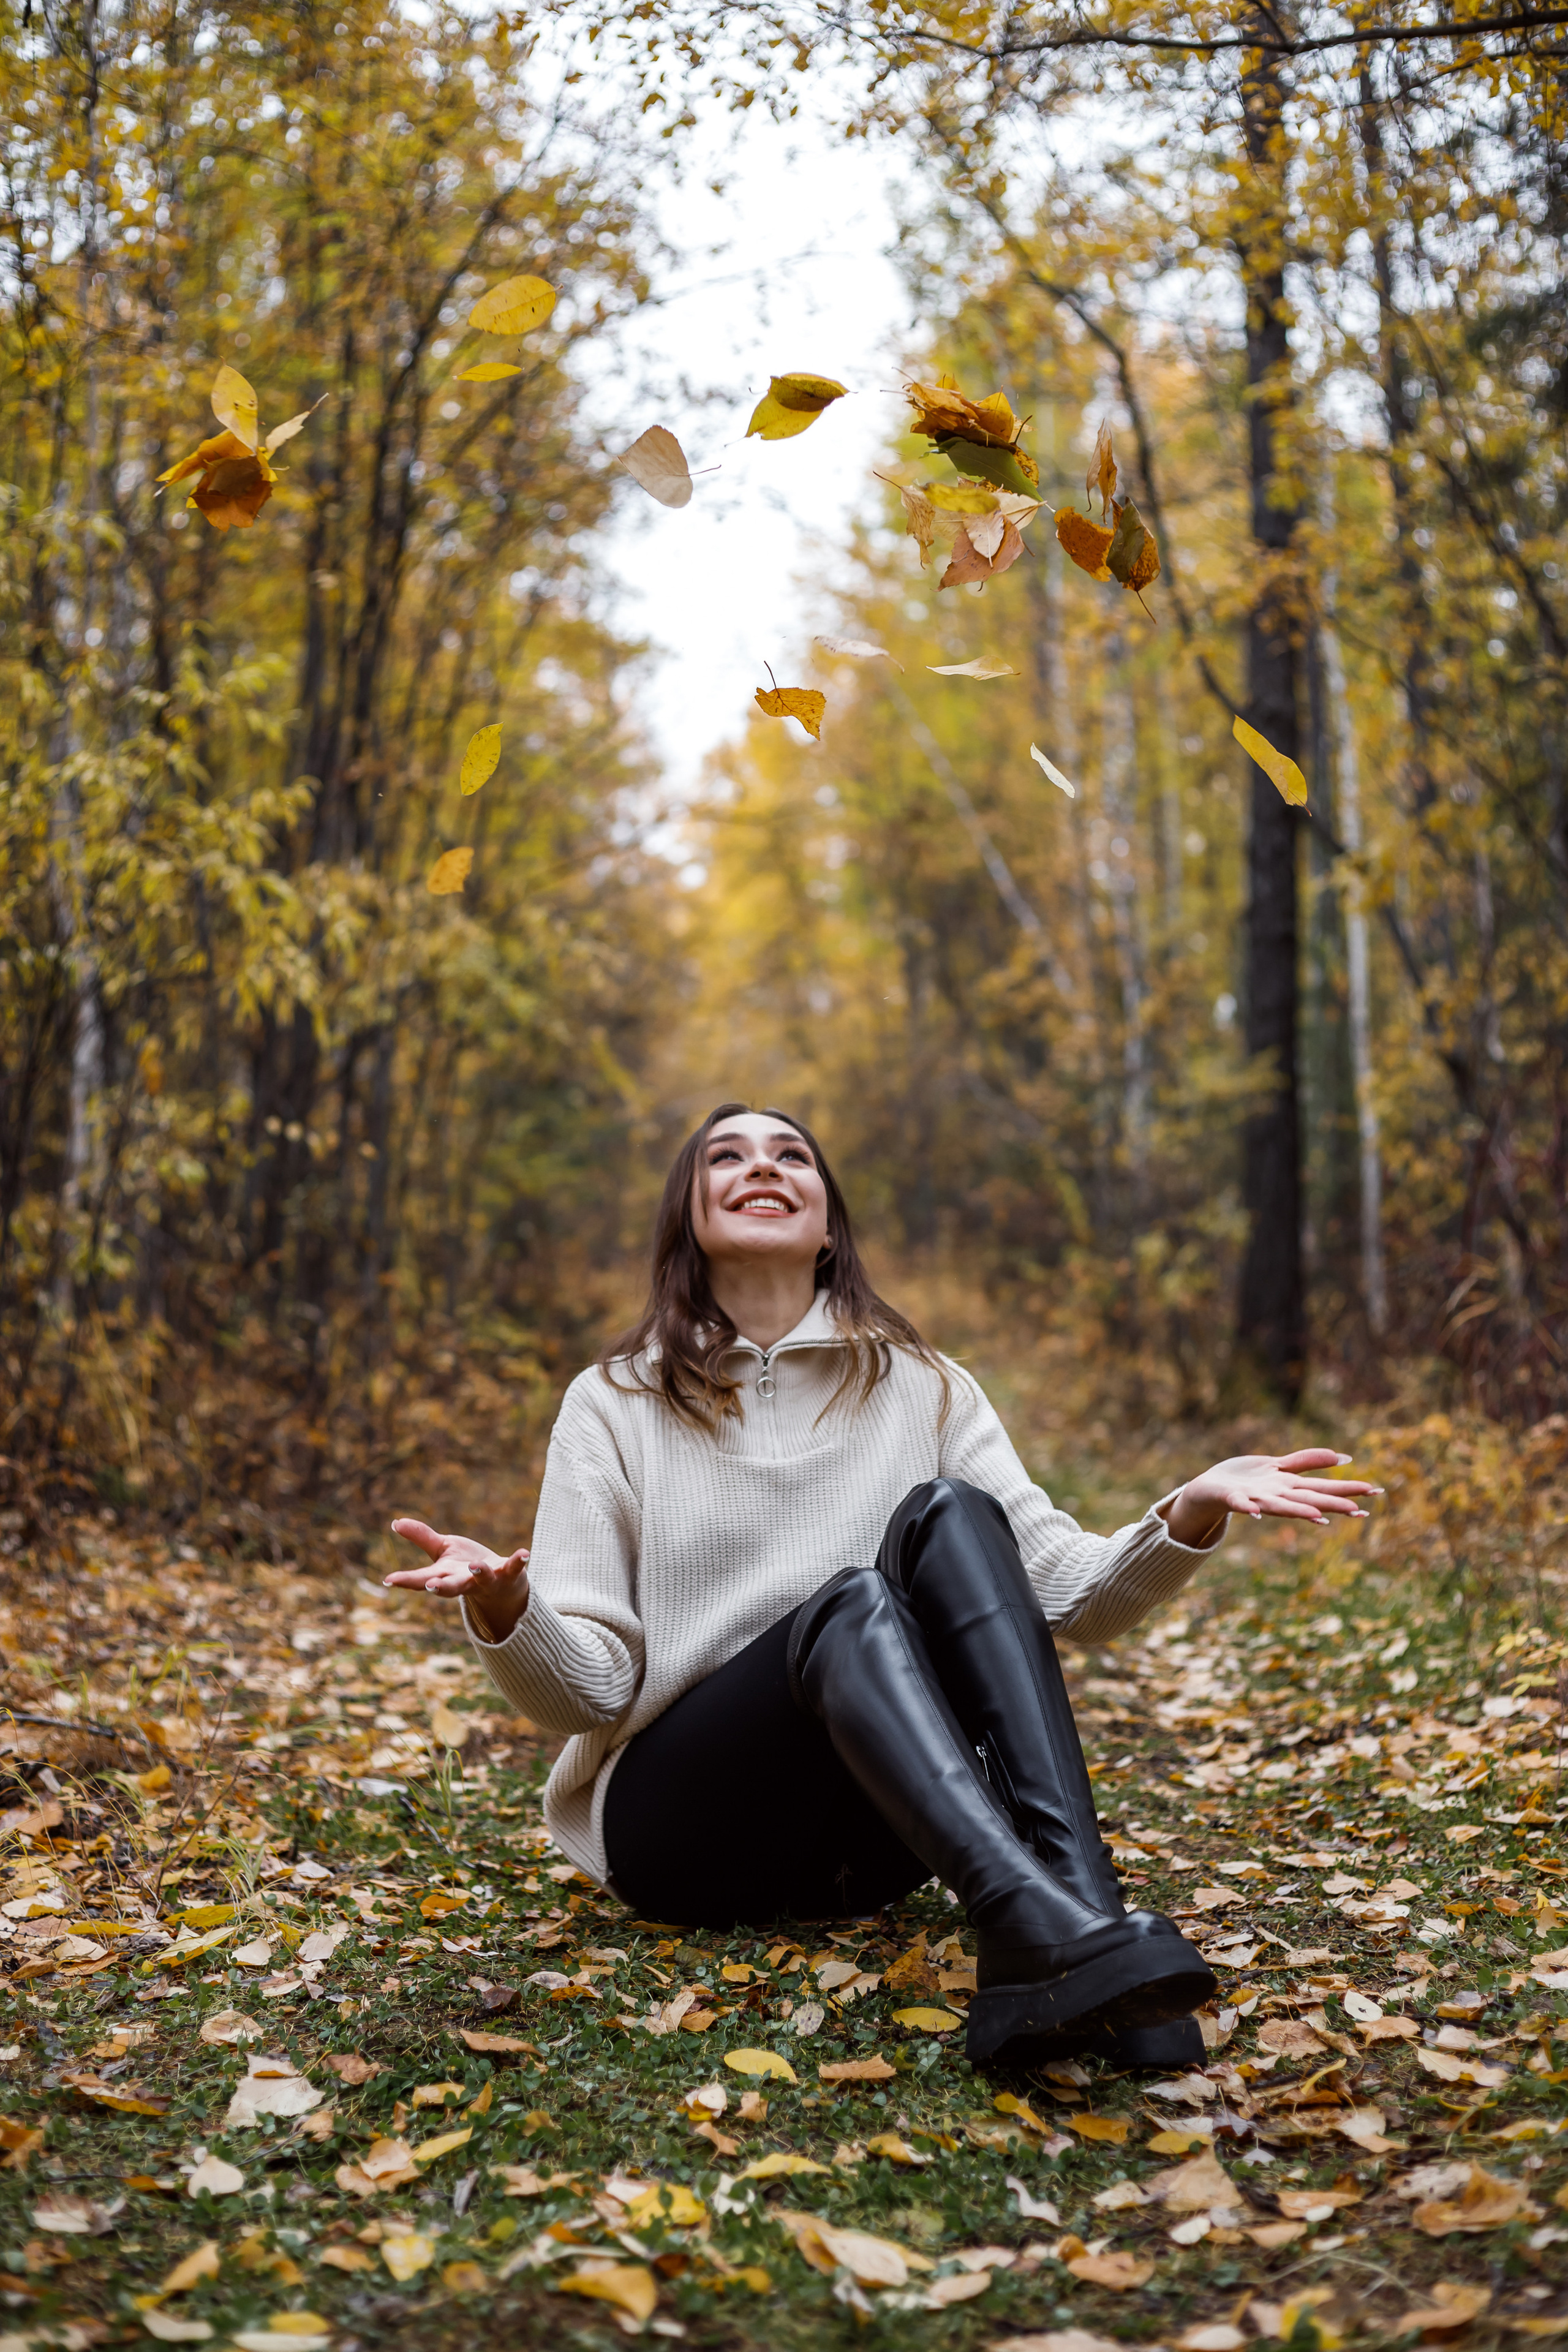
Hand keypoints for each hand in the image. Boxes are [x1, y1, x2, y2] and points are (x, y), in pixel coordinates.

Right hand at [385, 1518, 530, 1642]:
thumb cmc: (465, 1566)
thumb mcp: (442, 1550)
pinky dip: (519, 1561)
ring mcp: (487, 1579)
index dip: (405, 1580)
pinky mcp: (508, 1573)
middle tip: (431, 1586)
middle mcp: (464, 1581)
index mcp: (445, 1575)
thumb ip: (421, 1537)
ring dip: (479, 1573)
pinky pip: (514, 1567)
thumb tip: (395, 1522)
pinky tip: (524, 1553)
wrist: (501, 1585)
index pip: (422, 1579)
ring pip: (482, 1578)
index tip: (388, 1580)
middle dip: (441, 1587)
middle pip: (451, 1587)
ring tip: (475, 1566)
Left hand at [1161, 1449, 1380, 1548]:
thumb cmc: (1247, 1478)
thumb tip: (1344, 1458)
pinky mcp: (1231, 1497)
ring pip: (1280, 1506)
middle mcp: (1277, 1496)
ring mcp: (1256, 1498)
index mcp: (1289, 1487)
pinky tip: (1253, 1512)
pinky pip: (1239, 1503)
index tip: (1375, 1493)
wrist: (1209, 1488)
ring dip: (1298, 1511)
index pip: (1324, 1488)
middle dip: (1333, 1504)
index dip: (1349, 1490)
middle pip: (1308, 1499)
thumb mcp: (1281, 1465)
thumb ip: (1310, 1461)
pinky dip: (1246, 1507)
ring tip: (1319, 1516)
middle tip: (1359, 1511)